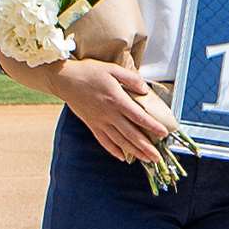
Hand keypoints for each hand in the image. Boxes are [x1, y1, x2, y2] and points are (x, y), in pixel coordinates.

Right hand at [43, 58, 170, 163]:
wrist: (65, 80)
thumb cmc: (89, 72)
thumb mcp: (112, 69)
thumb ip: (130, 79)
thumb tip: (144, 89)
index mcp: (116, 100)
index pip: (138, 117)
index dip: (152, 126)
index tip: (163, 133)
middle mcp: (109, 114)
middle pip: (131, 134)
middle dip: (146, 147)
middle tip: (157, 157)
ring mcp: (99, 121)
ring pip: (119, 141)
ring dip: (134, 152)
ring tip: (146, 160)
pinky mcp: (92, 125)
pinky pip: (104, 141)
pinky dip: (114, 150)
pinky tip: (122, 157)